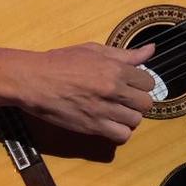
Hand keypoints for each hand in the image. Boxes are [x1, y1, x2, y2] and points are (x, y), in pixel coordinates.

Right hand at [16, 42, 155, 143]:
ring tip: (117, 112)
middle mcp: (113, 90)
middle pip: (145, 103)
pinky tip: (111, 124)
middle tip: (125, 99)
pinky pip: (121, 136)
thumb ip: (125, 54)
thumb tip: (151, 50)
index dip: (141, 84)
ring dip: (129, 117)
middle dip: (138, 101)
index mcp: (115, 69)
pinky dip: (120, 132)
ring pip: (135, 121)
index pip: (148, 82)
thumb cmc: (61, 61)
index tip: (131, 85)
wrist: (34, 80)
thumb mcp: (93, 50)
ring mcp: (103, 110)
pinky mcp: (92, 127)